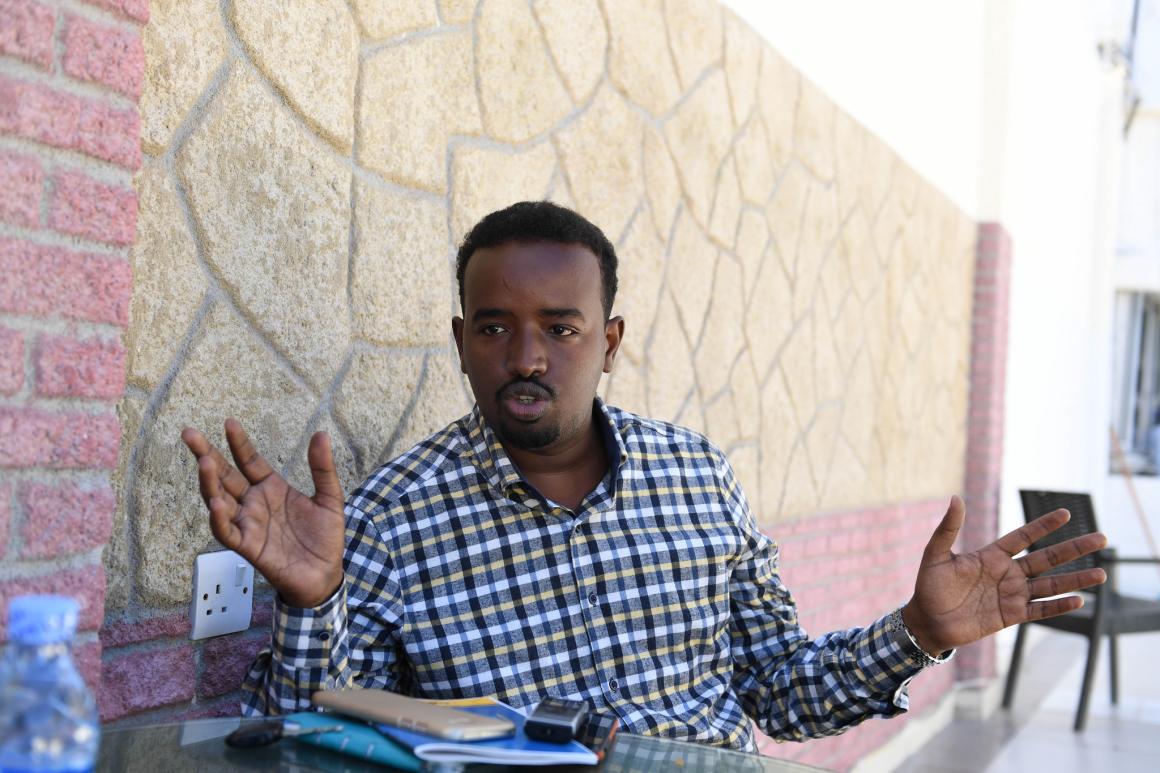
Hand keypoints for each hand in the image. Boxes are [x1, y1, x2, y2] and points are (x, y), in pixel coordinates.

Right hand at [181, 418, 345, 607]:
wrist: (325, 575)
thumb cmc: (324, 538)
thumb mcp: (330, 498)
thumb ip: (323, 468)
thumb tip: (321, 433)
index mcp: (271, 488)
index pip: (249, 460)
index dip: (239, 443)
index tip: (229, 422)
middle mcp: (254, 503)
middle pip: (224, 475)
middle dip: (206, 454)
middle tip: (189, 433)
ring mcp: (248, 524)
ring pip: (219, 500)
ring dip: (209, 482)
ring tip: (204, 462)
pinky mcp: (248, 546)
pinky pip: (228, 532)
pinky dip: (220, 518)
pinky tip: (217, 503)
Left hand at [902, 495, 1107, 654]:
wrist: (927, 621)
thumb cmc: (929, 586)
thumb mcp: (936, 555)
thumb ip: (948, 529)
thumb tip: (956, 498)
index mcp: (991, 556)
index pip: (1023, 537)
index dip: (1043, 526)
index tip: (1066, 513)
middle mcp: (1007, 573)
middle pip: (1047, 559)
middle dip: (1073, 548)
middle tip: (1101, 538)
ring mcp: (1011, 595)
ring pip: (1051, 585)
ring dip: (1076, 579)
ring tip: (1101, 573)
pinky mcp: (1011, 615)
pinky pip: (1040, 610)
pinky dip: (1059, 606)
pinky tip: (1079, 600)